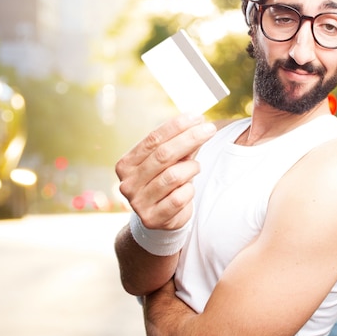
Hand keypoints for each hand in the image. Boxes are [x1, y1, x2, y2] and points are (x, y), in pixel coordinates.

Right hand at [116, 113, 215, 230]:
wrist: (159, 218)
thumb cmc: (164, 182)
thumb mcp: (169, 162)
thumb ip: (180, 145)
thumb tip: (198, 122)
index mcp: (126, 164)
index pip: (152, 139)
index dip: (176, 126)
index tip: (197, 117)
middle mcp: (128, 182)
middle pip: (163, 155)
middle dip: (190, 139)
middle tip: (210, 129)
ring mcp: (138, 202)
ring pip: (173, 176)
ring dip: (191, 168)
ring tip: (196, 167)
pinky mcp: (152, 218)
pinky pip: (179, 198)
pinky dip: (189, 189)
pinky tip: (189, 189)